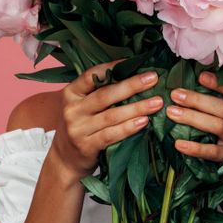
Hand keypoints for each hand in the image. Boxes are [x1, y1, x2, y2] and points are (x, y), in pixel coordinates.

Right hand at [52, 59, 163, 177]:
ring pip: (111, 115)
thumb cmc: (80, 127)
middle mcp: (72, 109)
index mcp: (71, 93)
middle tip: (153, 79)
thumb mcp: (82, 106)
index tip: (135, 62)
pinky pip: (111, 134)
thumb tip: (132, 74)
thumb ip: (99, 92)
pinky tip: (143, 122)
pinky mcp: (86, 146)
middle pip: (105, 94)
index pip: (92, 75)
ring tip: (156, 103)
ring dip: (136, 108)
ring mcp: (77, 128)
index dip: (113, 67)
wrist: (65, 159)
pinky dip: (128, 128)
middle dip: (132, 85)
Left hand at [167, 71, 222, 164]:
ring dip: (193, 118)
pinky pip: (212, 151)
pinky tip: (179, 144)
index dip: (219, 83)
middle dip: (198, 100)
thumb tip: (186, 82)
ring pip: (218, 126)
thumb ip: (215, 100)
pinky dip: (195, 148)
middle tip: (175, 95)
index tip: (200, 76)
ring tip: (172, 113)